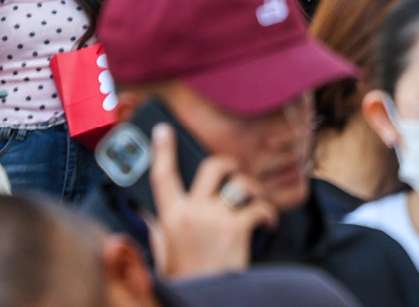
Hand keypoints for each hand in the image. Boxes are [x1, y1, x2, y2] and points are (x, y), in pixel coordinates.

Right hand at [147, 124, 277, 277]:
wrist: (205, 298)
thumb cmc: (187, 277)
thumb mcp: (164, 250)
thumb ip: (160, 226)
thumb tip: (151, 209)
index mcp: (169, 217)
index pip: (161, 176)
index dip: (162, 150)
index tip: (164, 130)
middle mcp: (191, 213)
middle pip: (212, 167)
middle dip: (228, 164)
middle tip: (234, 173)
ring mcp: (214, 219)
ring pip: (240, 183)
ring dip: (252, 190)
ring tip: (254, 202)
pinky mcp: (237, 228)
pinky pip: (259, 206)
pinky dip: (268, 214)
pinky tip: (266, 223)